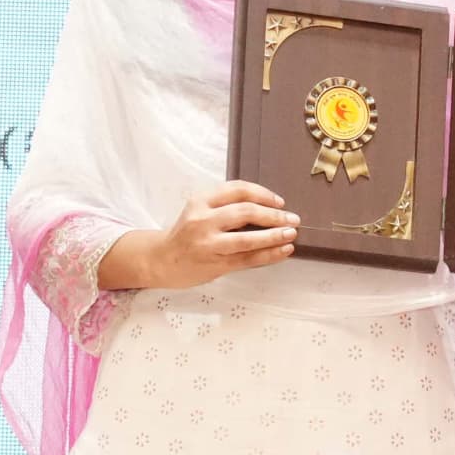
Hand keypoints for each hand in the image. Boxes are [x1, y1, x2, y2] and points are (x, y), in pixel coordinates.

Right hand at [134, 180, 297, 288]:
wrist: (161, 260)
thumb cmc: (186, 233)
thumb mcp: (199, 210)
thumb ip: (225, 205)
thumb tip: (267, 206)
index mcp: (201, 201)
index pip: (238, 190)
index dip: (263, 194)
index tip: (279, 202)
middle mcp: (203, 220)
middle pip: (246, 212)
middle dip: (274, 215)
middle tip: (293, 218)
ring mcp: (209, 243)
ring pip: (248, 239)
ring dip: (274, 235)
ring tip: (291, 234)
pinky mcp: (215, 264)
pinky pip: (248, 259)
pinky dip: (269, 255)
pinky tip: (284, 251)